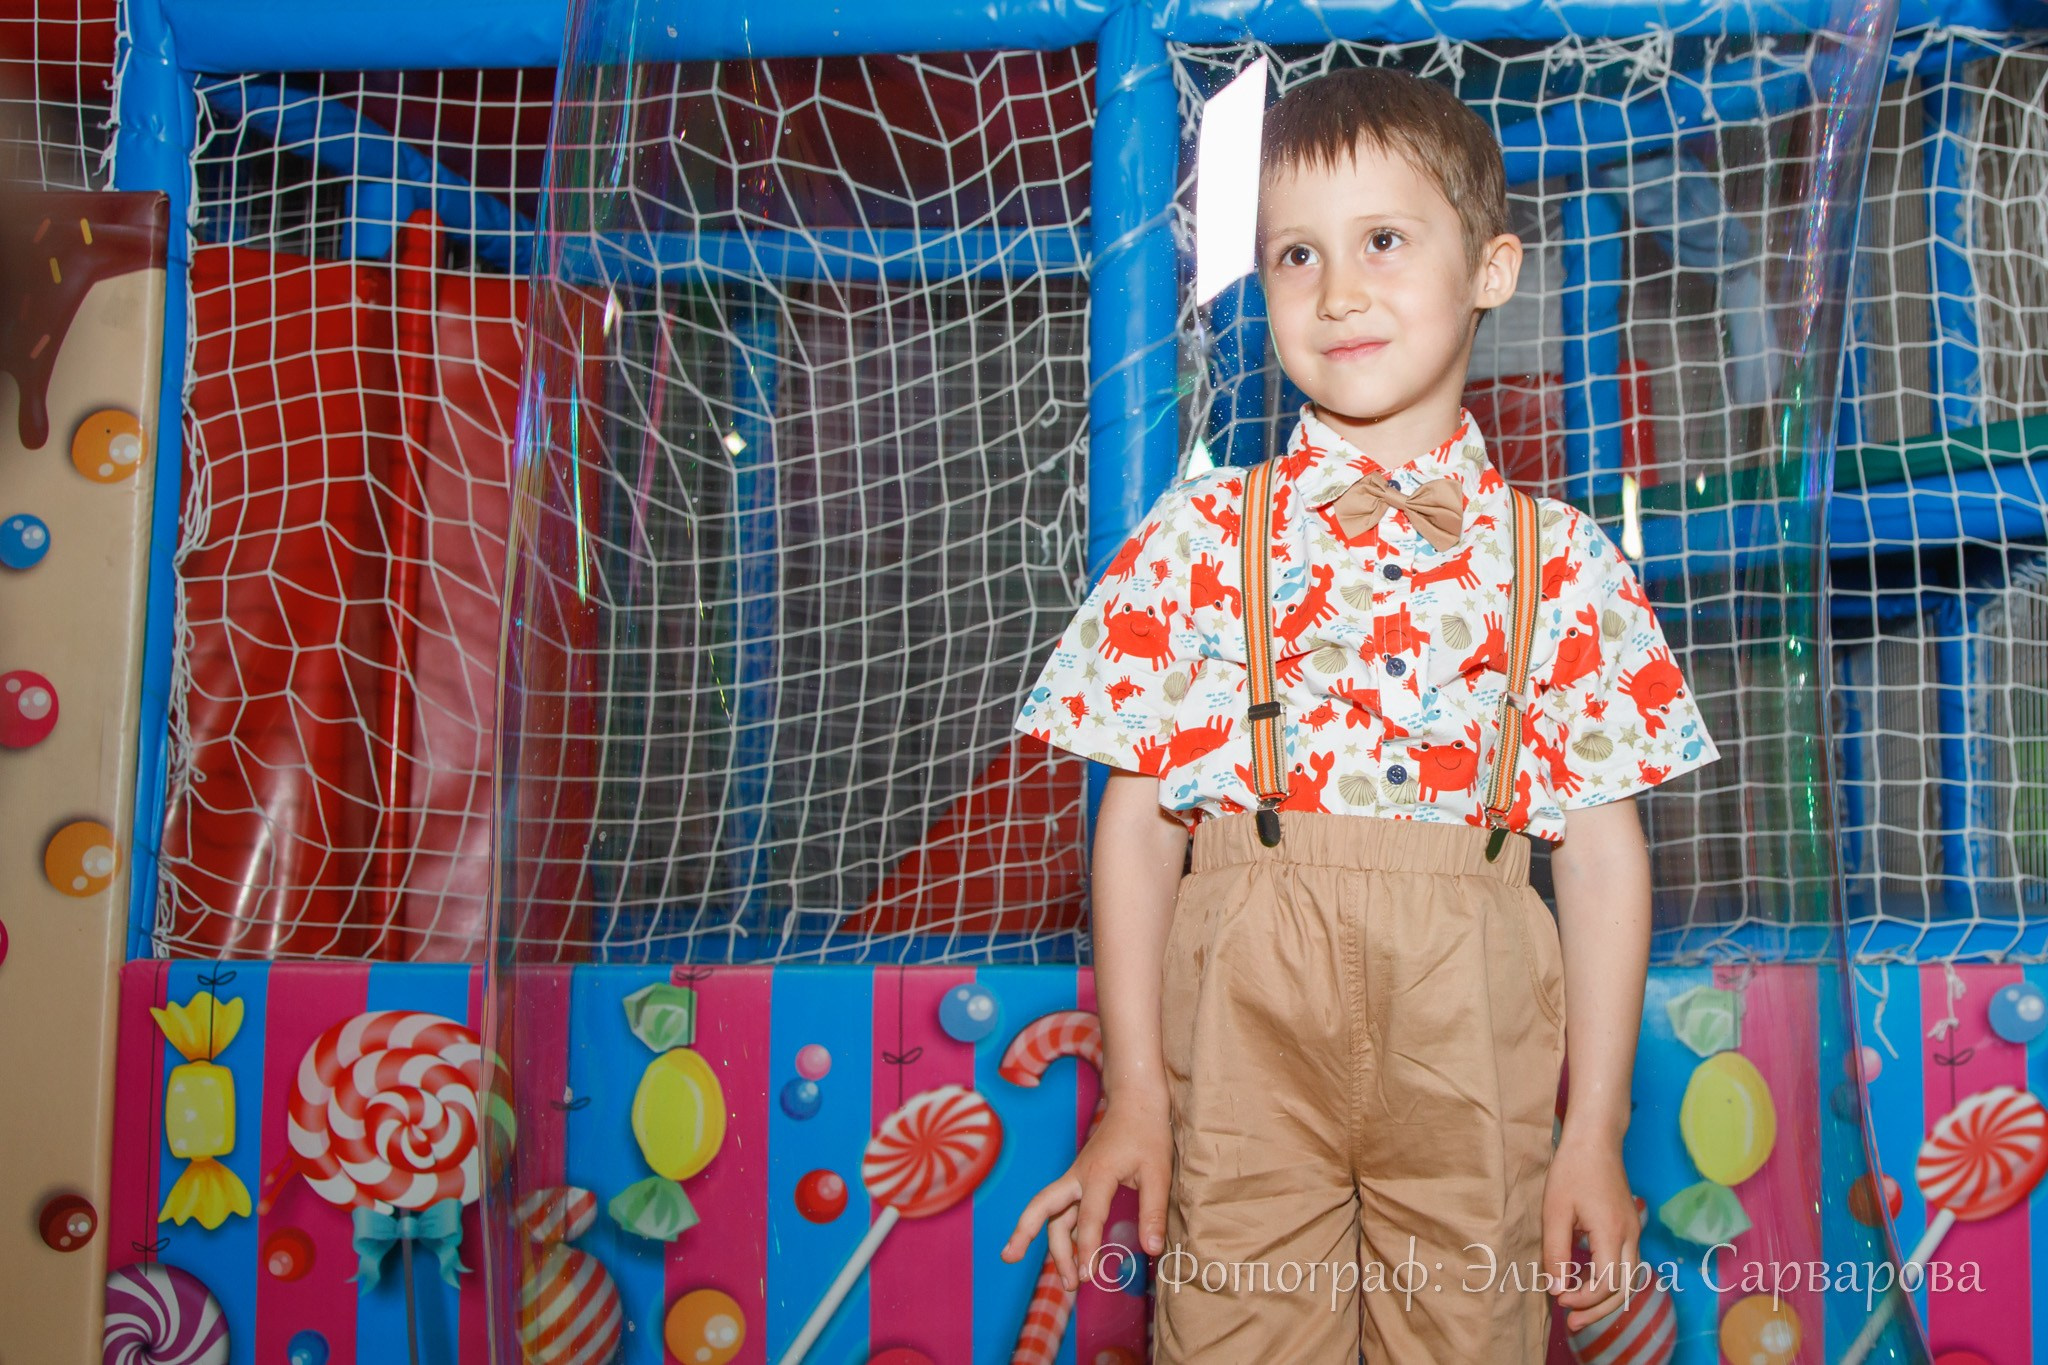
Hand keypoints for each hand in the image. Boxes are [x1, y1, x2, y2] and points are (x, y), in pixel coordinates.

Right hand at [998, 1094, 1172, 1290]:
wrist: (1135, 1101)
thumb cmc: (1147, 1133)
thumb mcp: (1159, 1171)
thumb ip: (1153, 1211)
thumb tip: (1152, 1250)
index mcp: (1098, 1173)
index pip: (1089, 1217)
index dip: (1087, 1248)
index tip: (1088, 1277)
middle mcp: (1078, 1176)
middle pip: (1043, 1207)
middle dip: (1025, 1233)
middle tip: (1011, 1259)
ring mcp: (1076, 1178)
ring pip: (1052, 1213)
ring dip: (1054, 1245)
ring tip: (1067, 1281)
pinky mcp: (1080, 1181)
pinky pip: (1064, 1210)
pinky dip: (1063, 1234)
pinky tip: (1071, 1256)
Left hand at [1542, 1133, 1642, 1331]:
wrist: (1596, 1140)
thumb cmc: (1572, 1171)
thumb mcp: (1555, 1212)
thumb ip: (1556, 1253)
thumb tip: (1557, 1289)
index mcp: (1612, 1233)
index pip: (1606, 1284)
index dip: (1583, 1299)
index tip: (1559, 1299)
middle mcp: (1631, 1236)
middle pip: (1624, 1289)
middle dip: (1598, 1310)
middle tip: (1571, 1323)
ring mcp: (1634, 1231)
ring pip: (1629, 1280)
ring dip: (1606, 1299)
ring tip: (1579, 1311)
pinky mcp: (1631, 1227)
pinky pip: (1627, 1265)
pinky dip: (1611, 1282)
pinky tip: (1587, 1284)